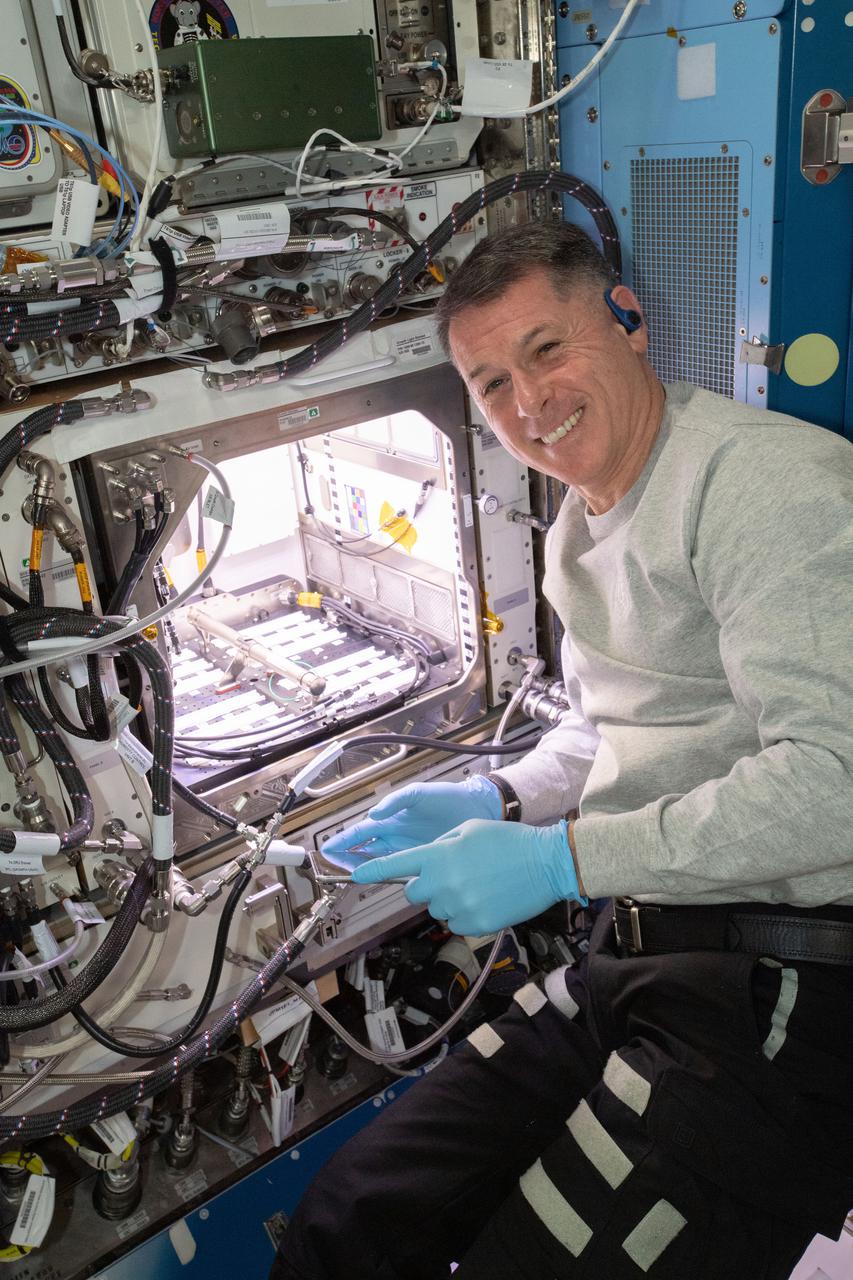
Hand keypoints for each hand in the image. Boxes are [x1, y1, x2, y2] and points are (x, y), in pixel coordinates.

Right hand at [321, 776, 501, 870]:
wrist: (476, 808)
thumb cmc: (447, 797)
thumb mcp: (419, 794)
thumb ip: (396, 801)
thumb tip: (374, 814)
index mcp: (391, 818)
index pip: (361, 832)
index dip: (344, 841)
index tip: (328, 850)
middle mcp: (396, 835)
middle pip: (365, 849)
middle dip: (347, 858)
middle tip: (332, 868)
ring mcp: (408, 848)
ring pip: (379, 861)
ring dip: (364, 868)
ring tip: (350, 876)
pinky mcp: (422, 859)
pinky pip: (400, 869)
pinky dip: (387, 875)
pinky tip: (380, 882)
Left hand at [350, 819, 585, 935]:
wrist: (545, 863)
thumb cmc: (508, 841)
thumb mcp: (468, 829)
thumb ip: (440, 844)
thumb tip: (426, 860)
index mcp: (438, 855)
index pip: (396, 865)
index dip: (373, 870)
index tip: (358, 875)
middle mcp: (442, 883)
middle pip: (413, 893)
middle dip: (424, 885)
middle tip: (450, 874)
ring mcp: (458, 906)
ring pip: (436, 908)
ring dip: (448, 899)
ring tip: (477, 884)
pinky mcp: (474, 925)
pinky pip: (455, 923)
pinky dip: (465, 914)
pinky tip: (484, 898)